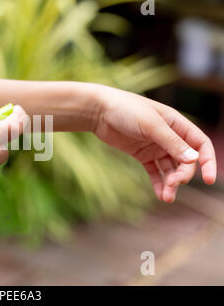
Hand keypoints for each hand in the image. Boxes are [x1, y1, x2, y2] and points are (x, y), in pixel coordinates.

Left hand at [93, 85, 216, 202]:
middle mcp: (169, 137)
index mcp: (177, 124)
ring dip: (171, 183)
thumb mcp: (151, 125)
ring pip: (170, 169)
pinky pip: (154, 171)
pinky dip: (158, 183)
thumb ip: (171, 142)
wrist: (99, 112)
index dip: (208, 161)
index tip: (209, 179)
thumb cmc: (127, 110)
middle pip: (185, 161)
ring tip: (167, 197)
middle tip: (173, 184)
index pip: (201, 145)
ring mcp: (155, 147)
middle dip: (182, 175)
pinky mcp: (141, 155)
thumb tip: (194, 159)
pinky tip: (160, 195)